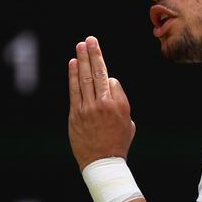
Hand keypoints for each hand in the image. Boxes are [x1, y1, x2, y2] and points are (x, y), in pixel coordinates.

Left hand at [68, 36, 135, 170]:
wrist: (103, 162)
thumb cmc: (118, 144)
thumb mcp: (129, 123)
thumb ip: (120, 103)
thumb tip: (110, 87)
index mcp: (120, 105)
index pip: (112, 81)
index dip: (109, 80)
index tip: (107, 82)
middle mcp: (105, 104)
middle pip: (98, 73)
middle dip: (94, 54)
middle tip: (91, 39)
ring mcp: (88, 108)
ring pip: (85, 78)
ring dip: (82, 59)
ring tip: (81, 45)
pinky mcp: (75, 114)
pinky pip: (74, 90)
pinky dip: (73, 75)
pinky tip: (72, 63)